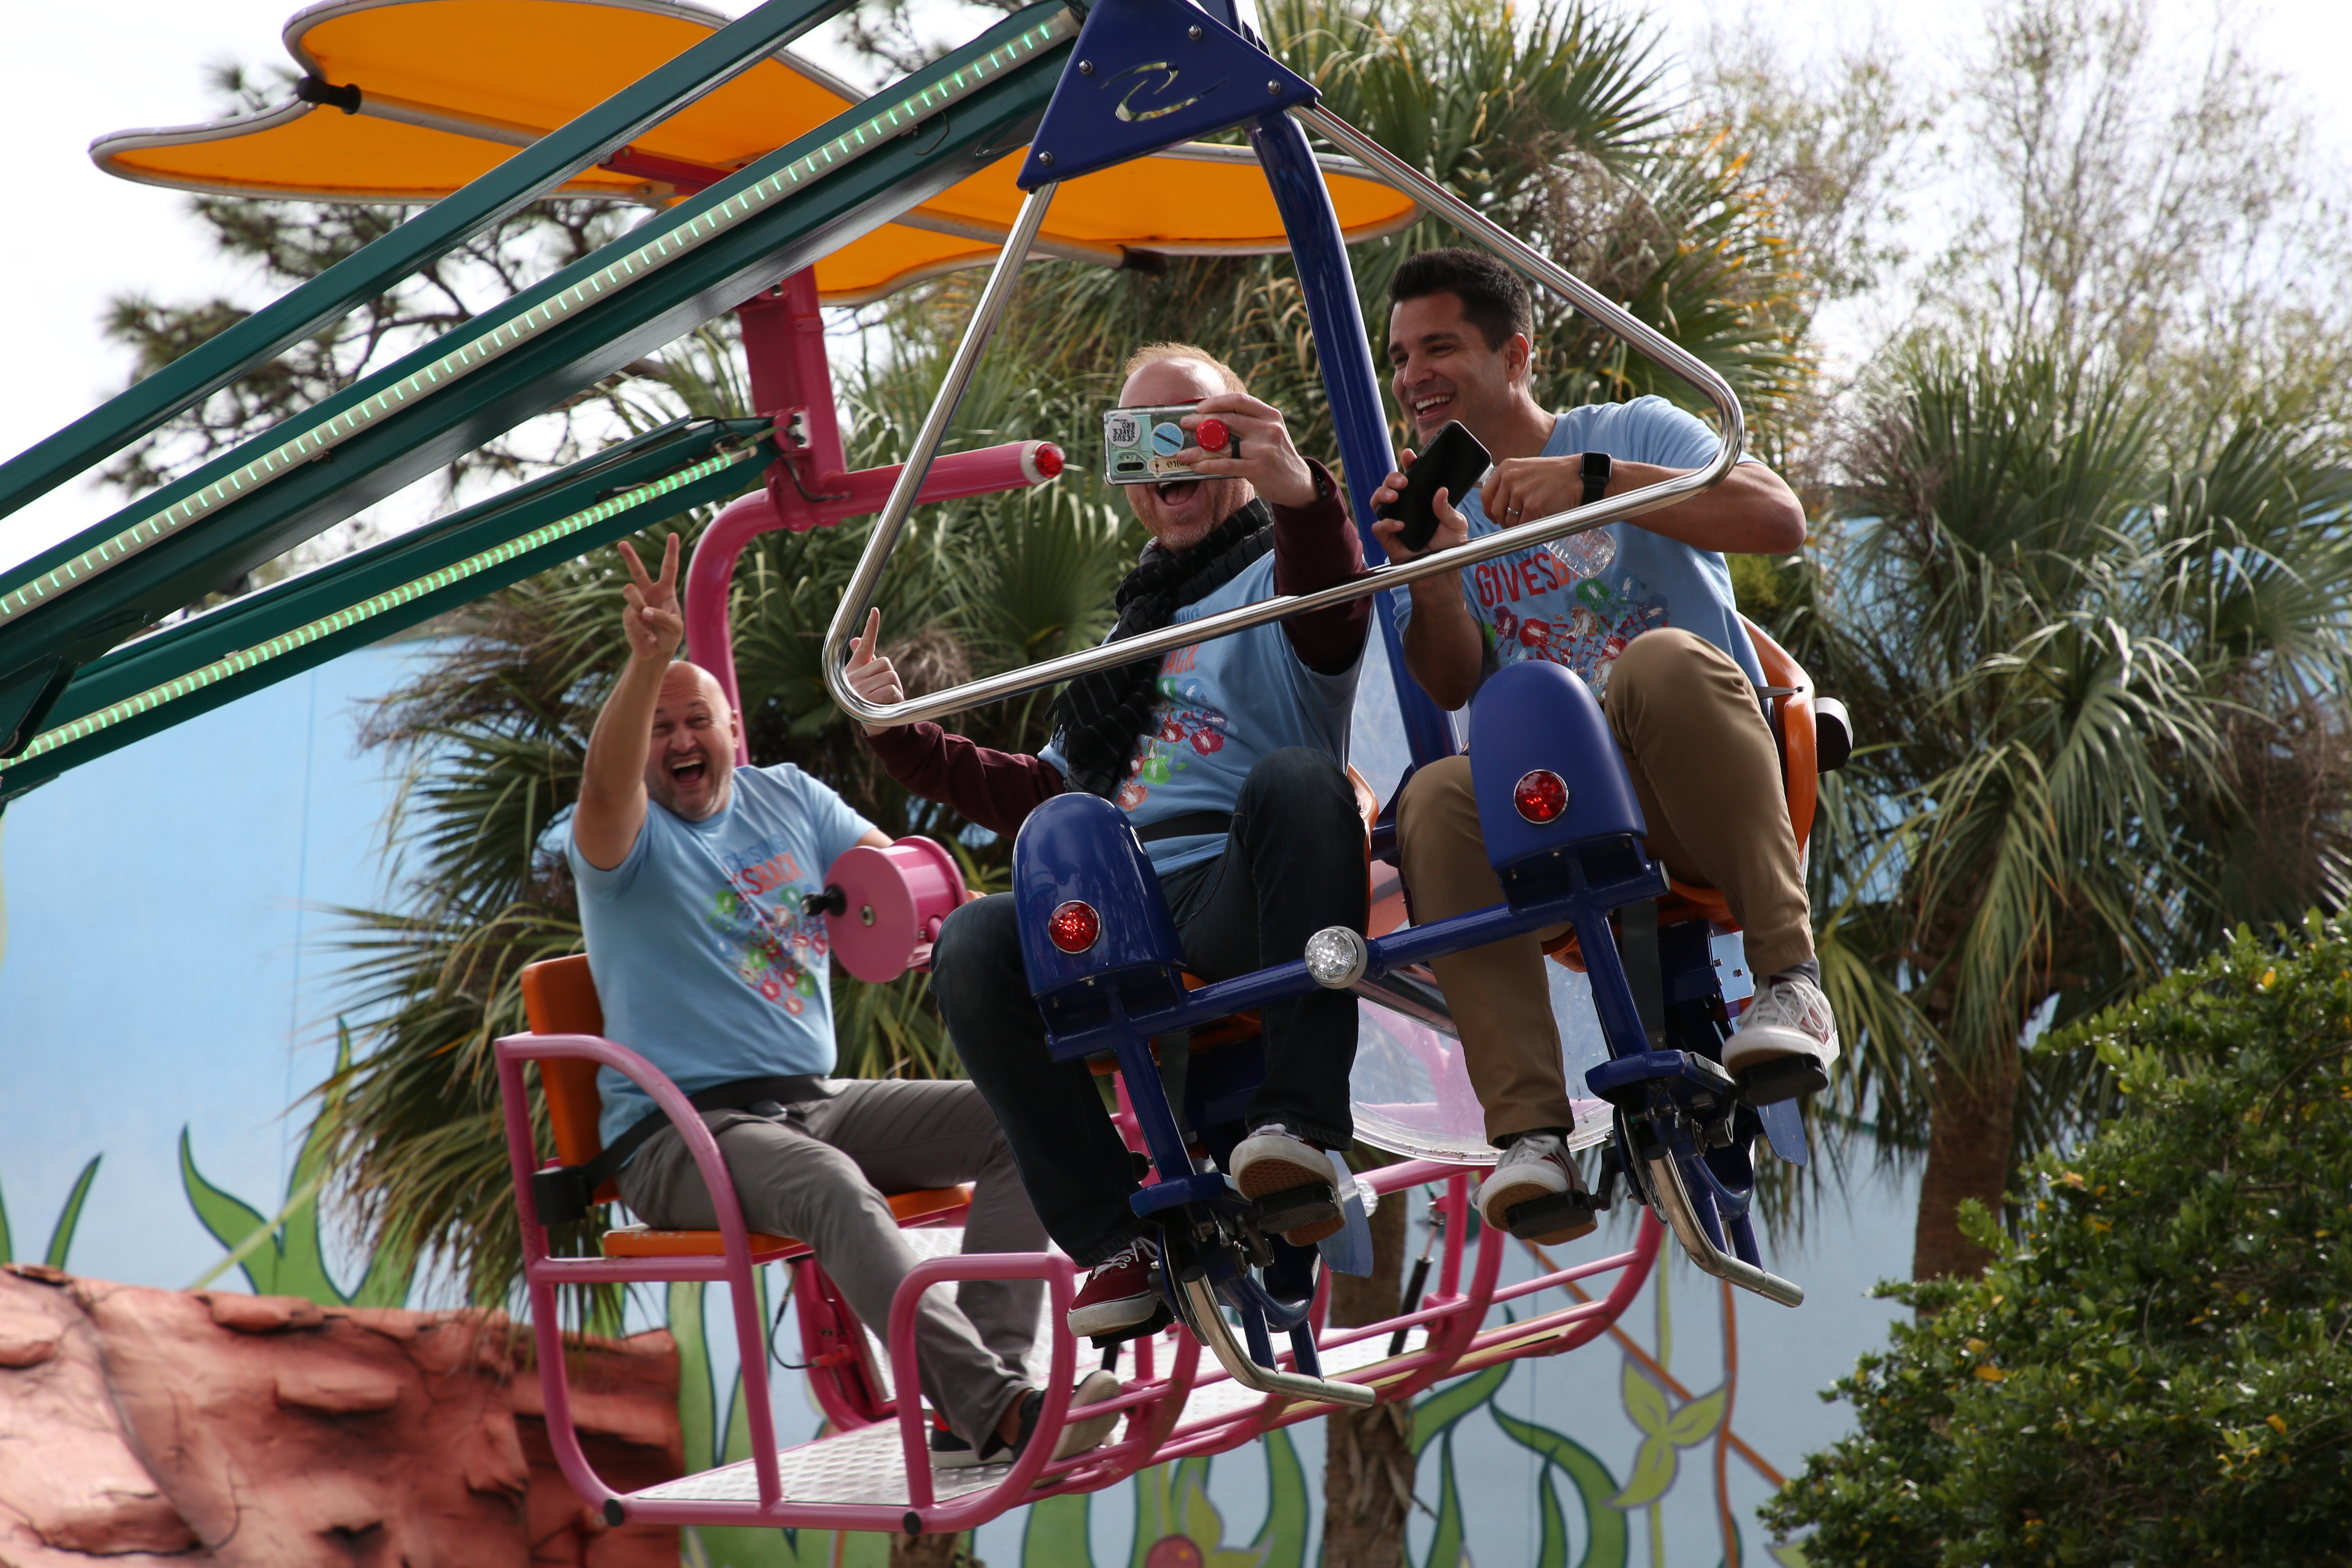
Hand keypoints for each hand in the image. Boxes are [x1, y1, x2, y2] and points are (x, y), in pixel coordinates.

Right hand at [617, 534, 683, 661]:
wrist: (657, 652)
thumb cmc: (670, 636)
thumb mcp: (676, 627)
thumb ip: (664, 617)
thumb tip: (644, 611)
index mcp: (665, 590)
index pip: (668, 569)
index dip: (671, 552)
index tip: (673, 535)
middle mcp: (648, 593)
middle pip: (638, 572)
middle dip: (630, 557)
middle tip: (621, 543)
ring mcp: (635, 603)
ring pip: (631, 594)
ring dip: (641, 608)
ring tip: (650, 625)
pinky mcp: (627, 616)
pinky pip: (632, 618)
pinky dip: (643, 631)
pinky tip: (650, 638)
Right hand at [845, 606, 904, 734]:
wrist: (875, 726)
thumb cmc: (873, 700)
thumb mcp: (870, 679)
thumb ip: (866, 660)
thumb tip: (856, 639)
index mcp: (855, 669)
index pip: (865, 645)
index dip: (871, 627)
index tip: (875, 610)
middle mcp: (853, 678)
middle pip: (886, 664)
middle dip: (891, 678)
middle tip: (885, 692)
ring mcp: (858, 690)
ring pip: (891, 677)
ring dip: (895, 689)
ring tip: (885, 700)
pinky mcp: (866, 702)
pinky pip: (892, 690)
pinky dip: (896, 699)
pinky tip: (887, 706)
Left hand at [1170, 391, 1317, 508]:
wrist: (1297, 483)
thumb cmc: (1276, 456)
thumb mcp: (1269, 433)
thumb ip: (1248, 424)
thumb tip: (1210, 421)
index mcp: (1270, 415)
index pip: (1239, 400)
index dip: (1216, 402)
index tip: (1199, 407)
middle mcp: (1269, 429)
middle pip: (1227, 420)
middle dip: (1201, 422)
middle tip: (1184, 425)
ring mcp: (1264, 449)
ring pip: (1223, 445)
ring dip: (1198, 449)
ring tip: (1183, 453)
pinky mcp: (1259, 469)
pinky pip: (1226, 465)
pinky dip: (1207, 465)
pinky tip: (1196, 467)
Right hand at [1368, 450, 1468, 561]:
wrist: (1443, 572)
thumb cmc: (1449, 546)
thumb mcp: (1457, 524)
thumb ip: (1448, 508)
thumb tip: (1441, 491)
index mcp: (1421, 500)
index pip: (1412, 478)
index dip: (1409, 465)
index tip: (1409, 455)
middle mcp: (1405, 508)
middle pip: (1390, 486)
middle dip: (1392, 478)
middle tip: (1403, 481)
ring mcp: (1394, 522)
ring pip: (1378, 502)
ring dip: (1382, 494)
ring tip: (1394, 496)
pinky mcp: (1388, 539)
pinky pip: (1378, 527)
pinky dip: (1386, 523)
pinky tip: (1399, 524)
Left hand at [1480, 455, 1593, 528]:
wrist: (1578, 476)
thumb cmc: (1555, 474)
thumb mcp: (1526, 469)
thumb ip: (1509, 483)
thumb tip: (1495, 505)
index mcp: (1506, 468)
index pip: (1485, 494)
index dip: (1487, 510)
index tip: (1492, 516)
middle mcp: (1510, 478)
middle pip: (1497, 511)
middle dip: (1505, 521)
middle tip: (1516, 521)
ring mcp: (1520, 492)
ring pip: (1510, 521)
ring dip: (1520, 525)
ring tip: (1534, 516)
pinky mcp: (1532, 506)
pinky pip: (1523, 526)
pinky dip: (1531, 527)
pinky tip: (1541, 517)